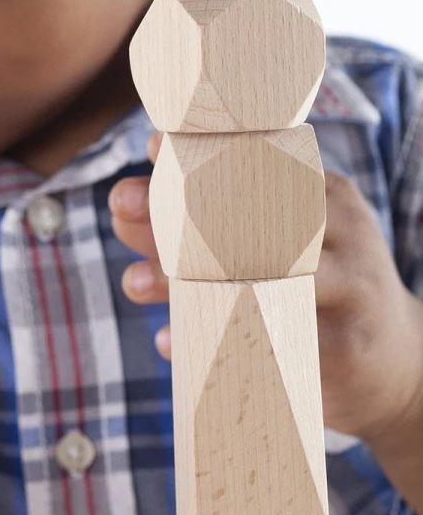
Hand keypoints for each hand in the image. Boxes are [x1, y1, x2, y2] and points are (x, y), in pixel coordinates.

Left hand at [110, 135, 422, 453]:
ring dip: (185, 280)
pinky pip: (272, 342)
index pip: (264, 163)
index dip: (205, 153)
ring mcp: (351, 288)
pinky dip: (212, 343)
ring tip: (135, 282)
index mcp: (326, 195)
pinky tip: (169, 342)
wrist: (391, 366)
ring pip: (262, 275)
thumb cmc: (311, 292)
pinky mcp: (345, 347)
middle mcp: (343, 231)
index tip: (152, 148)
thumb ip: (200, 226)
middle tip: (122, 211)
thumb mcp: (269, 246)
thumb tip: (125, 206)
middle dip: (181, 211)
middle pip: (255, 213)